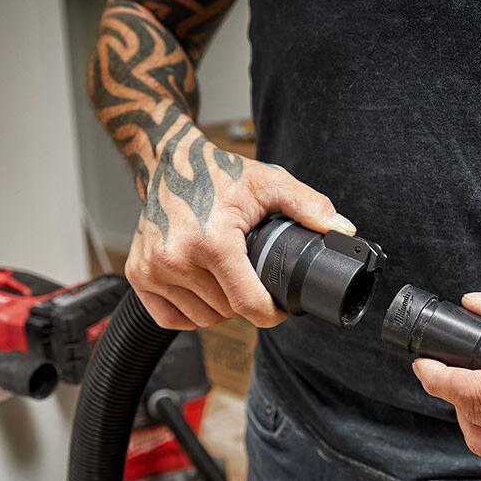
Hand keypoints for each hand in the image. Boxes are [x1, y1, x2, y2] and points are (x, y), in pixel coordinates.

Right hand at [126, 141, 353, 329]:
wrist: (167, 160)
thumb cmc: (217, 173)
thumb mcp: (269, 183)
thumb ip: (309, 206)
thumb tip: (343, 231)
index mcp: (211, 241)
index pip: (248, 304)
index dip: (271, 314)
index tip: (278, 308)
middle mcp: (175, 259)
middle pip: (226, 313)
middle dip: (245, 304)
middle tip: (251, 279)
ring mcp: (152, 269)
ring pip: (201, 319)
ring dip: (219, 309)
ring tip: (226, 280)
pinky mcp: (137, 275)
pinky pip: (171, 318)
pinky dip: (190, 313)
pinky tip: (201, 290)